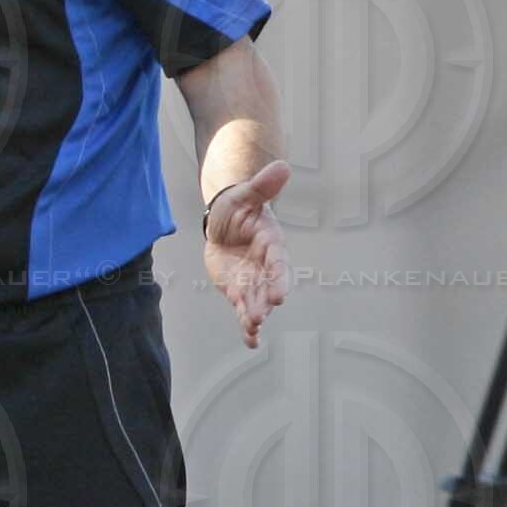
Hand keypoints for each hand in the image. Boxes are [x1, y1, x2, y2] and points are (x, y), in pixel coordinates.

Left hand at [200, 160, 290, 348]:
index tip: (279, 295)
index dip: (278, 277)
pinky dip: (249, 325)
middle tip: (260, 315)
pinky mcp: (240, 290)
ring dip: (254, 316)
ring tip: (252, 329)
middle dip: (263, 301)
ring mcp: (253, 280)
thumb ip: (263, 186)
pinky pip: (244, 309)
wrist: (224, 220)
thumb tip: (282, 165)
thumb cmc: (237, 205)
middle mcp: (266, 266)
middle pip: (267, 286)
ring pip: (255, 301)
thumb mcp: (245, 194)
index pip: (277, 262)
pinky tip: (252, 341)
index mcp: (271, 243)